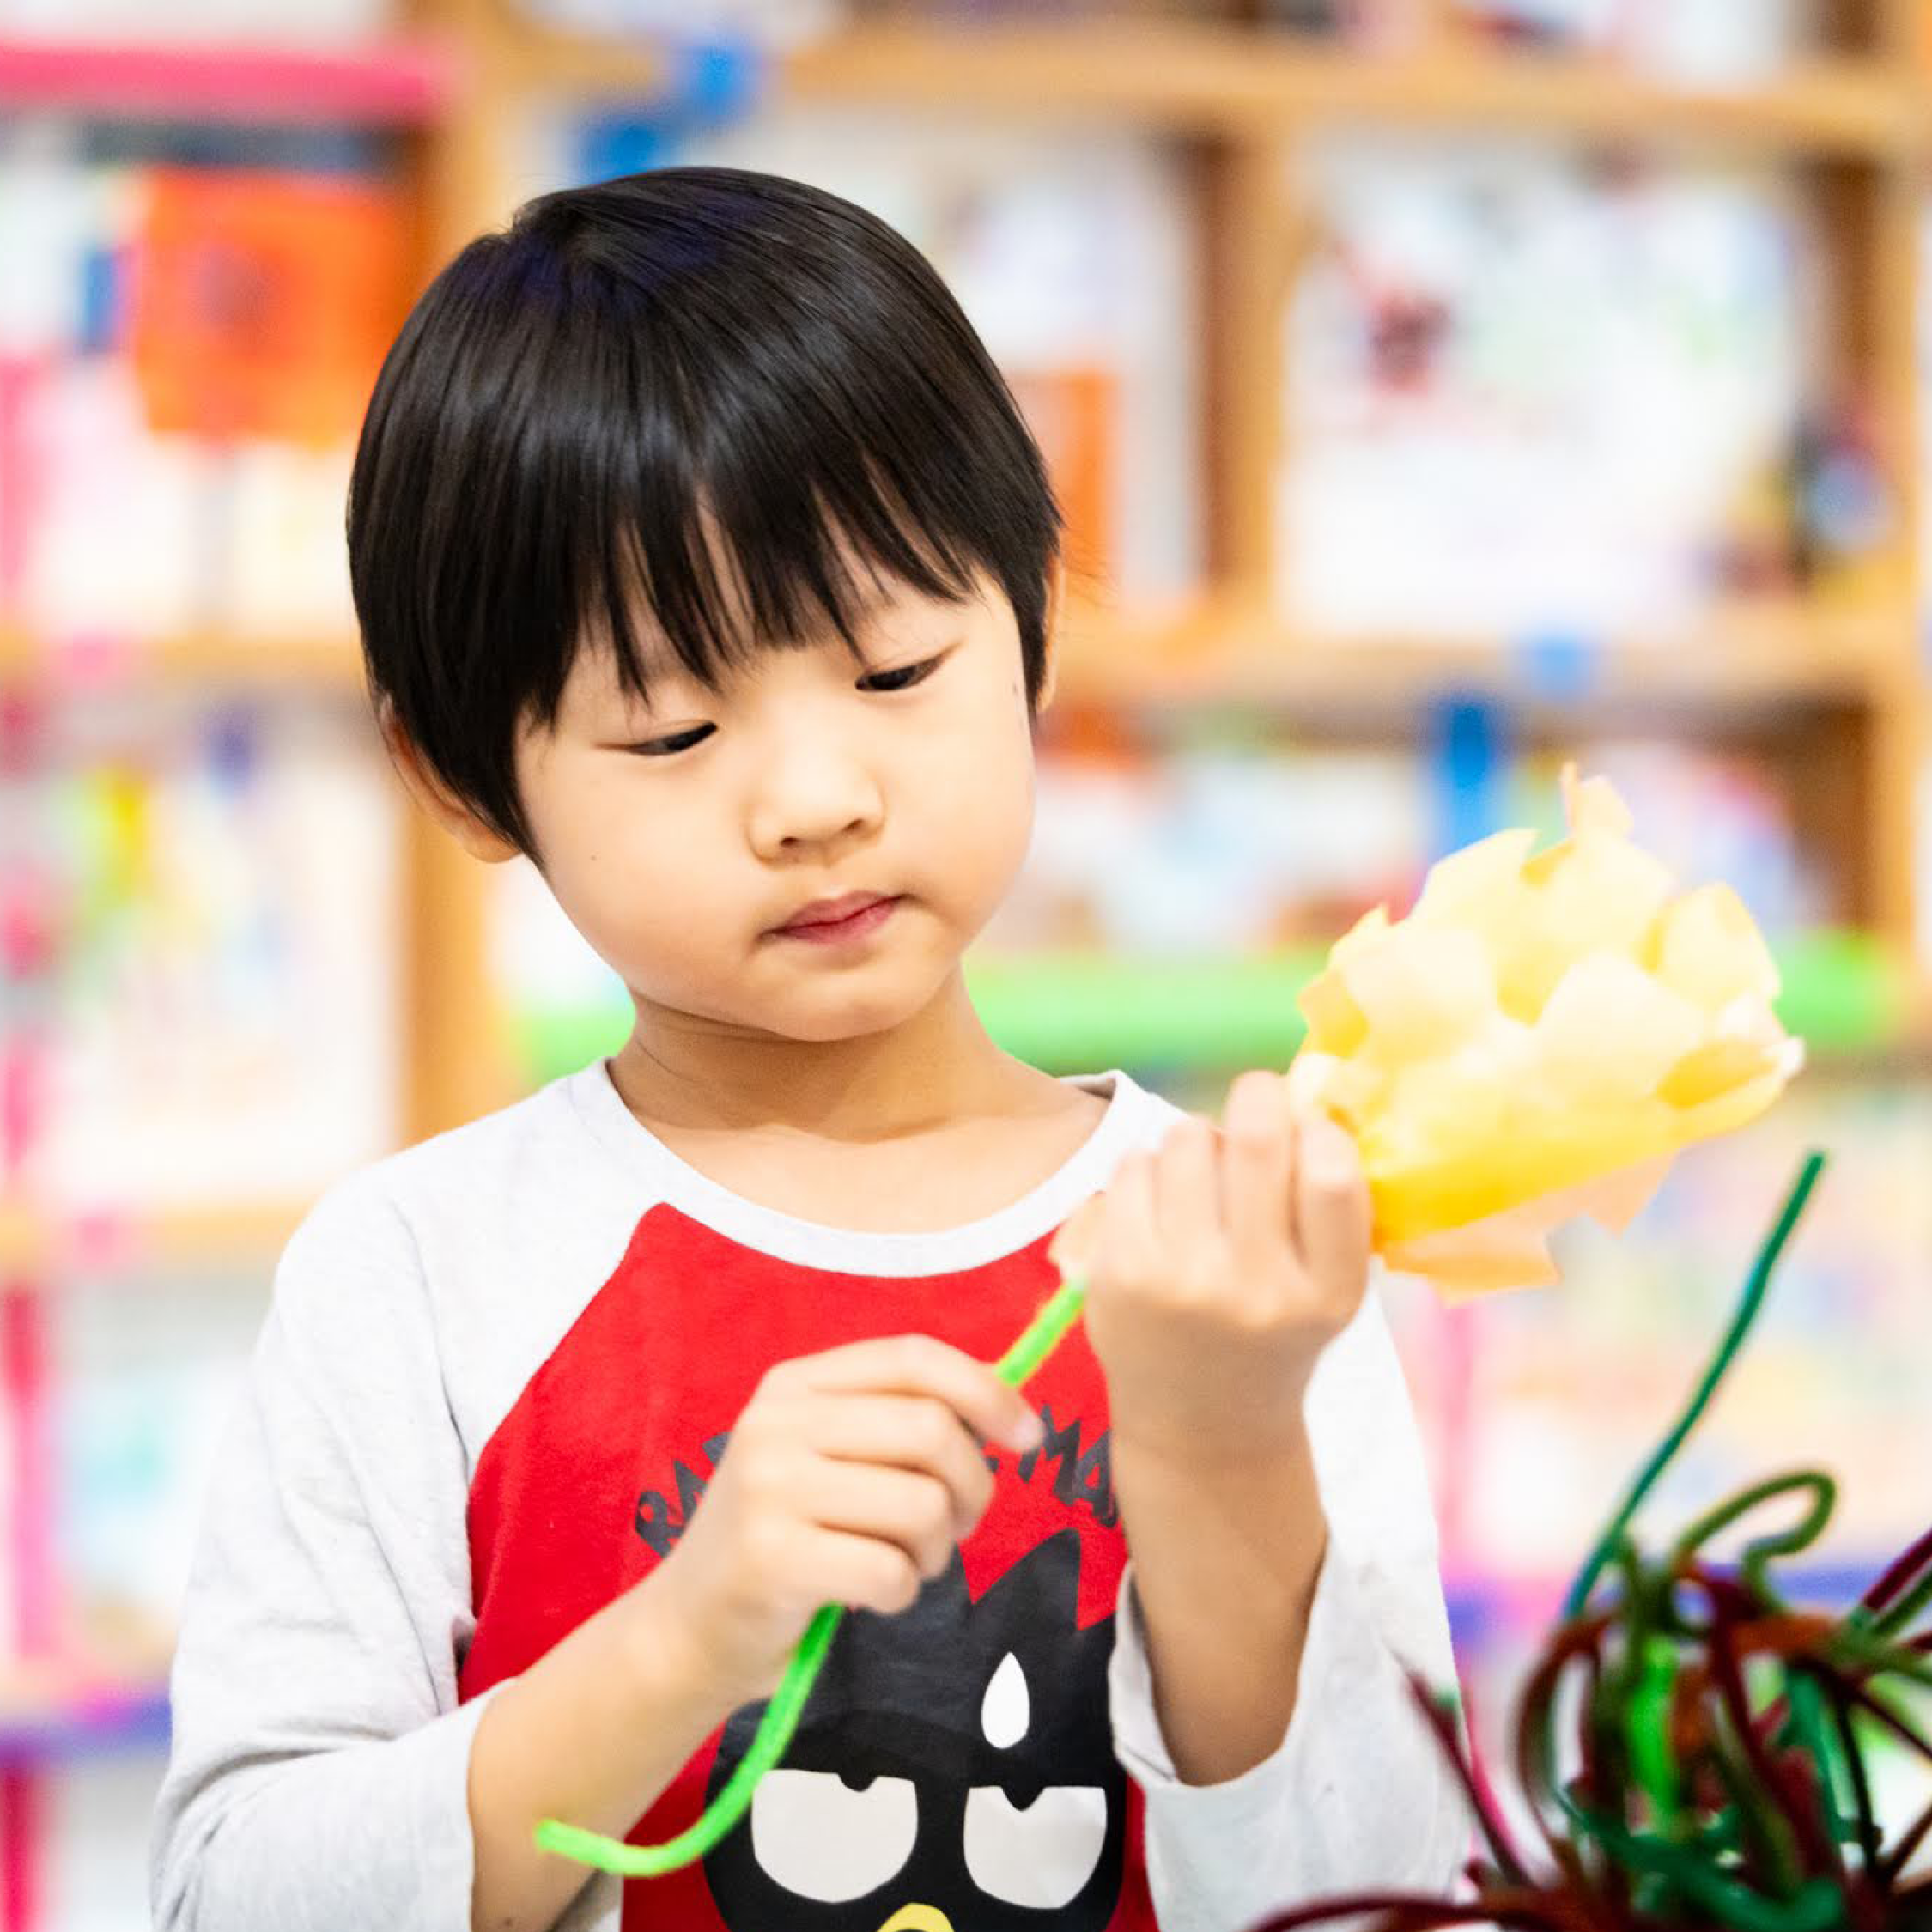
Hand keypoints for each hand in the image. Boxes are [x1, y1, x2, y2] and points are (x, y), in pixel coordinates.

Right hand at [638, 1335, 1044, 1710]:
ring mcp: (768, 1488)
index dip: (986, 1391)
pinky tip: (869, 1595)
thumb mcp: (826, 1458)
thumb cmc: (785, 1539)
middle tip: (957, 1527)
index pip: (914, 1357)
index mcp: (795, 1384)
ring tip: (902, 1563)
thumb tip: (1007, 1415)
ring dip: (935, 1549)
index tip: (1028, 1436)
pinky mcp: (772, 1558)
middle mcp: (776, 1422)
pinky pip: (891, 1570)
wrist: (687, 1629)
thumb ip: (896, 1425)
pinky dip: (901, 1592)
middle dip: (972, 1487)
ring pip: (922, 1504)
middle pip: (931, 1430)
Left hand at [1050, 1070, 1370, 1469]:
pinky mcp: (1119, 1272)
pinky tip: (1161, 1202)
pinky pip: (1134, 1164)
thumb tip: (1308, 1095)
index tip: (1308, 1131)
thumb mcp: (1327, 1288)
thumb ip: (1329, 1205)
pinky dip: (1150, 1165)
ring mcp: (1180, 1281)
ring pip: (1187, 1138)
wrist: (1199, 1423)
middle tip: (1255, 1103)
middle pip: (1254, 1139)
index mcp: (1326, 1292)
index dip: (1319, 1129)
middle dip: (1256, 1099)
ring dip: (1197, 1137)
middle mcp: (1255, 1289)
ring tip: (1202, 1174)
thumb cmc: (1272, 1333)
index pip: (1332, 1173)